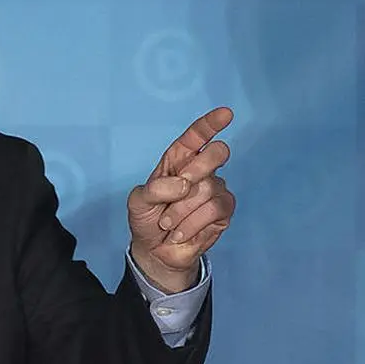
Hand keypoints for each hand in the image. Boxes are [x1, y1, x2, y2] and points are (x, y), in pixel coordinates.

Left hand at [128, 107, 235, 292]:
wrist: (154, 250)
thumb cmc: (147, 218)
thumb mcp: (138, 201)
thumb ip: (155, 188)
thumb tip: (184, 184)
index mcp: (178, 160)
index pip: (196, 136)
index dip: (210, 124)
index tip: (225, 113)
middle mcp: (200, 170)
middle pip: (216, 153)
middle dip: (197, 169)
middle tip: (180, 189)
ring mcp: (215, 190)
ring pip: (208, 188)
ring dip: (181, 211)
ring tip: (168, 223)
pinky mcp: (224, 211)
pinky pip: (214, 210)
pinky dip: (191, 224)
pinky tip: (179, 232)